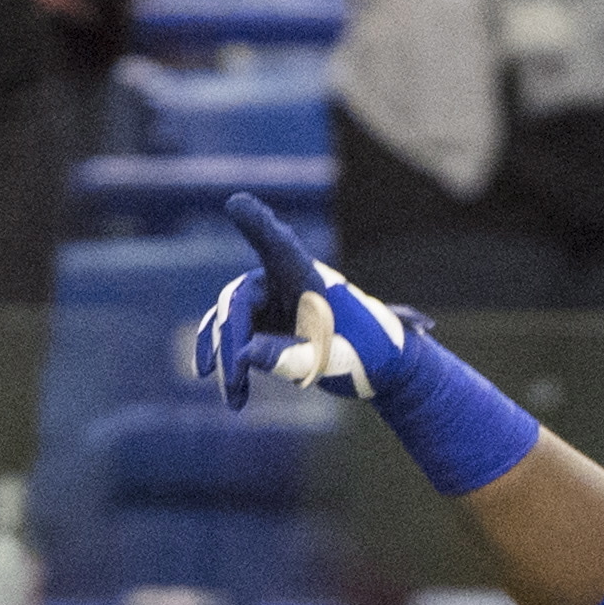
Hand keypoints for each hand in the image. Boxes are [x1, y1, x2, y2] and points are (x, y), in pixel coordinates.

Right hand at [190, 192, 424, 411]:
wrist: (380, 365)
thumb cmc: (366, 354)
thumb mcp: (332, 361)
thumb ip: (290, 357)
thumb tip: (243, 356)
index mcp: (307, 277)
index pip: (278, 246)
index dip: (257, 225)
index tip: (236, 203)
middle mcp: (282, 280)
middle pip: (239, 300)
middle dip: (230, 341)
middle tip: (235, 380)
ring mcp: (270, 299)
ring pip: (230, 321)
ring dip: (228, 359)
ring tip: (235, 400)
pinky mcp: (264, 321)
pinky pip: (233, 334)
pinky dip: (227, 359)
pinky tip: (223, 386)